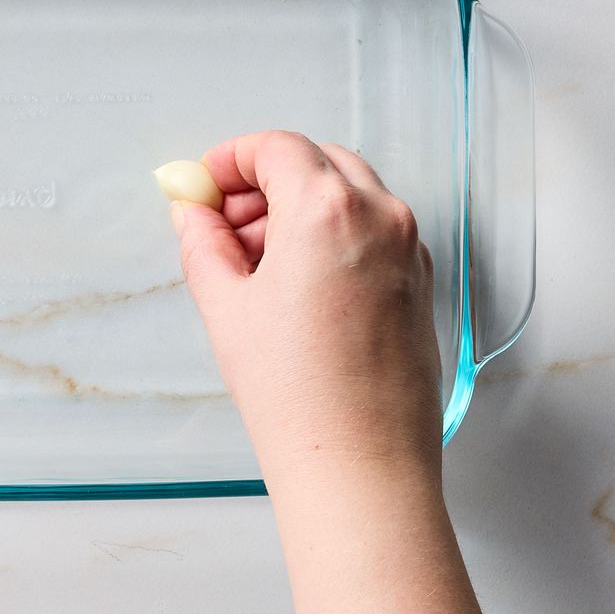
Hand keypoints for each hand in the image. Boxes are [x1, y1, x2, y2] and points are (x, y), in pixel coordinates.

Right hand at [168, 132, 511, 613]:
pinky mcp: (420, 283)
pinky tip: (296, 283)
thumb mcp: (226, 306)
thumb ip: (203, 242)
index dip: (230, 159)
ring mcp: (410, 249)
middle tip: (222, 221)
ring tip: (253, 260)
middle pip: (317, 162)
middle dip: (265, 182)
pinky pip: (373, 231)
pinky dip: (333, 234)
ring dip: (299, 206)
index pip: (276, 148)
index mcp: (328, 209)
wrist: (360, 465)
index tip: (204, 185)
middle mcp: (381, 216)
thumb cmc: (296, 394)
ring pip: (349, 194)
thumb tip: (194, 212)